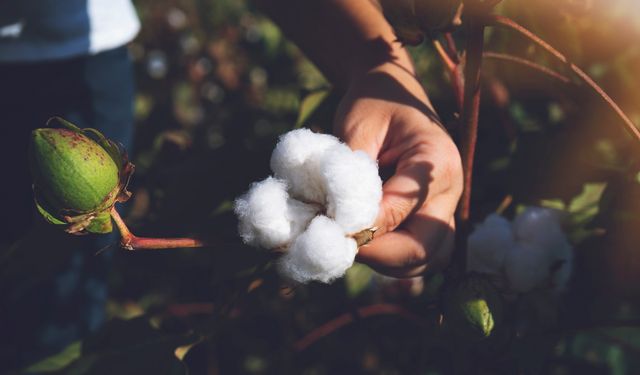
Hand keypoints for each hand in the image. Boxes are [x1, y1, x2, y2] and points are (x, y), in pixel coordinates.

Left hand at [334, 61, 462, 277]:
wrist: (392, 92)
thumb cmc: (374, 103)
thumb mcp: (358, 126)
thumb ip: (352, 172)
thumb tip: (338, 221)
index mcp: (436, 161)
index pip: (400, 211)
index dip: (363, 228)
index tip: (328, 229)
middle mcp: (450, 190)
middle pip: (426, 248)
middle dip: (380, 256)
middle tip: (339, 246)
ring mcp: (445, 207)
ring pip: (427, 259)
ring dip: (387, 262)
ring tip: (350, 244)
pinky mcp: (433, 217)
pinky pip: (420, 253)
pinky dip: (392, 258)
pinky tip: (362, 243)